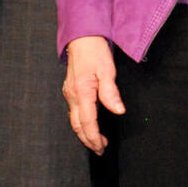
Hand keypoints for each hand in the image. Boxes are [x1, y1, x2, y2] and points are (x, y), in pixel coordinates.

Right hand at [62, 35, 123, 153]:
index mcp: (81, 92)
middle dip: (88, 140)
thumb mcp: (107, 70)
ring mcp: (69, 92)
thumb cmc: (95, 51)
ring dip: (84, 132)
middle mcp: (72, 95)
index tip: (102, 147)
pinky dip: (81, 122)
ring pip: (74, 119)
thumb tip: (118, 111)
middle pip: (78, 125)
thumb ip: (111, 93)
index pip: (87, 122)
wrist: (82, 37)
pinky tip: (89, 123)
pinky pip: (74, 111)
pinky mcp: (70, 89)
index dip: (94, 138)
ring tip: (97, 140)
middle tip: (100, 150)